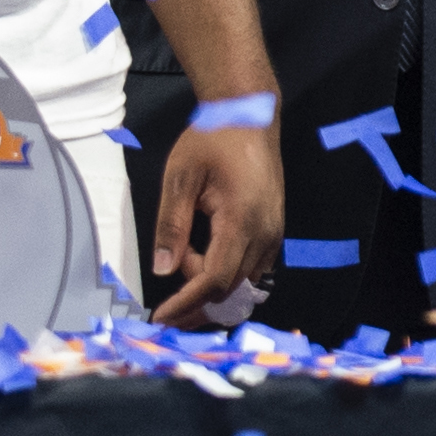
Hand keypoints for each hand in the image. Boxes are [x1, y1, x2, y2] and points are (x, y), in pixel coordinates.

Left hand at [146, 119, 280, 323]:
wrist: (251, 117)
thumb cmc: (212, 140)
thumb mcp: (180, 178)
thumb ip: (172, 226)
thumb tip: (163, 271)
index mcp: (242, 220)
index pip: (215, 279)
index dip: (187, 303)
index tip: (160, 318)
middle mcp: (266, 234)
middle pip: (231, 289)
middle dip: (195, 296)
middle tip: (168, 275)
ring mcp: (275, 235)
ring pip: (243, 284)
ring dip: (211, 284)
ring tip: (185, 255)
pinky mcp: (275, 233)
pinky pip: (253, 271)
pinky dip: (227, 276)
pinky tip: (204, 257)